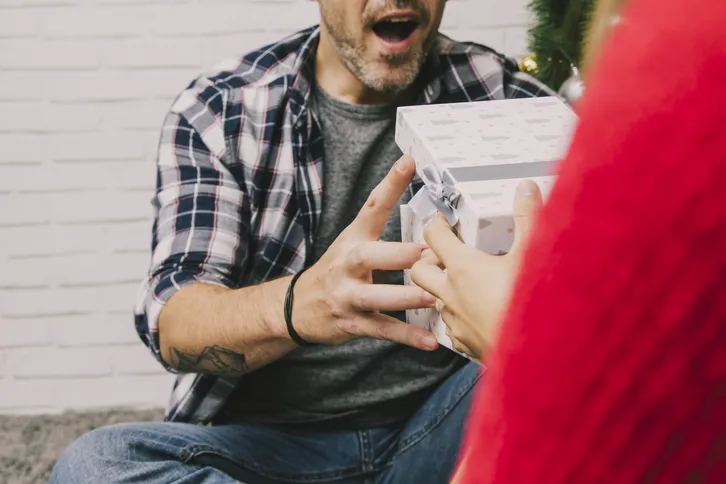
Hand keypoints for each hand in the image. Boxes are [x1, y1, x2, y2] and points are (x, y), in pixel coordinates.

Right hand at [293, 155, 438, 350]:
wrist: (297, 307)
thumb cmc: (338, 271)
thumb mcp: (353, 242)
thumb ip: (384, 228)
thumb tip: (428, 216)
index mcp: (353, 239)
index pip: (371, 206)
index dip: (389, 184)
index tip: (409, 162)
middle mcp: (348, 264)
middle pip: (369, 256)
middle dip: (397, 255)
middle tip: (426, 252)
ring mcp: (347, 295)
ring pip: (375, 297)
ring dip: (405, 297)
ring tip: (432, 298)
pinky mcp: (352, 322)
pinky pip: (381, 330)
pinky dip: (406, 337)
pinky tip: (429, 341)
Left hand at [410, 180, 542, 360]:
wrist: (545, 358)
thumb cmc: (538, 305)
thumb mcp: (536, 255)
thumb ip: (529, 218)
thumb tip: (525, 187)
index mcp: (464, 268)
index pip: (434, 237)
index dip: (437, 224)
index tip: (444, 219)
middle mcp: (452, 295)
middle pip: (420, 270)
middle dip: (428, 258)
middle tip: (448, 252)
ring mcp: (456, 322)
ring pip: (434, 299)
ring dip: (443, 287)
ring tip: (467, 281)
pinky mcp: (465, 344)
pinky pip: (451, 325)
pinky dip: (458, 313)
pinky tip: (479, 311)